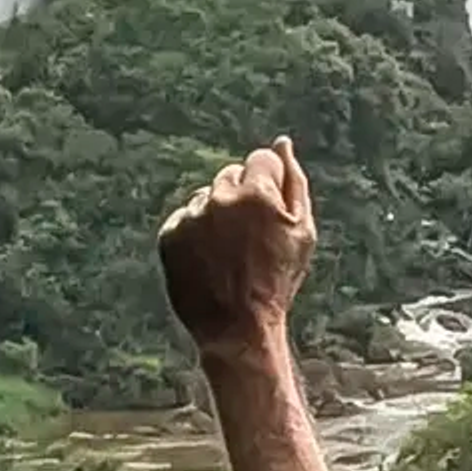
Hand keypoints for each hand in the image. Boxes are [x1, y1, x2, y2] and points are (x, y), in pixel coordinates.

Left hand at [158, 138, 315, 356]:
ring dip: (217, 214)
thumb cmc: (277, 281)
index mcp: (257, 194)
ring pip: (206, 196)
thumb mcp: (302, 233)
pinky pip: (185, 217)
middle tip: (251, 239)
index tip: (271, 215)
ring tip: (229, 253)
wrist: (236, 327)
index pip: (262, 159)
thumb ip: (294, 182)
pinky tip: (209, 259)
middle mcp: (220, 199)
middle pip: (232, 175)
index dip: (271, 186)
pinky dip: (195, 233)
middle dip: (243, 197)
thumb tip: (283, 143)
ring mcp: (192, 216)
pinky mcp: (169, 234)